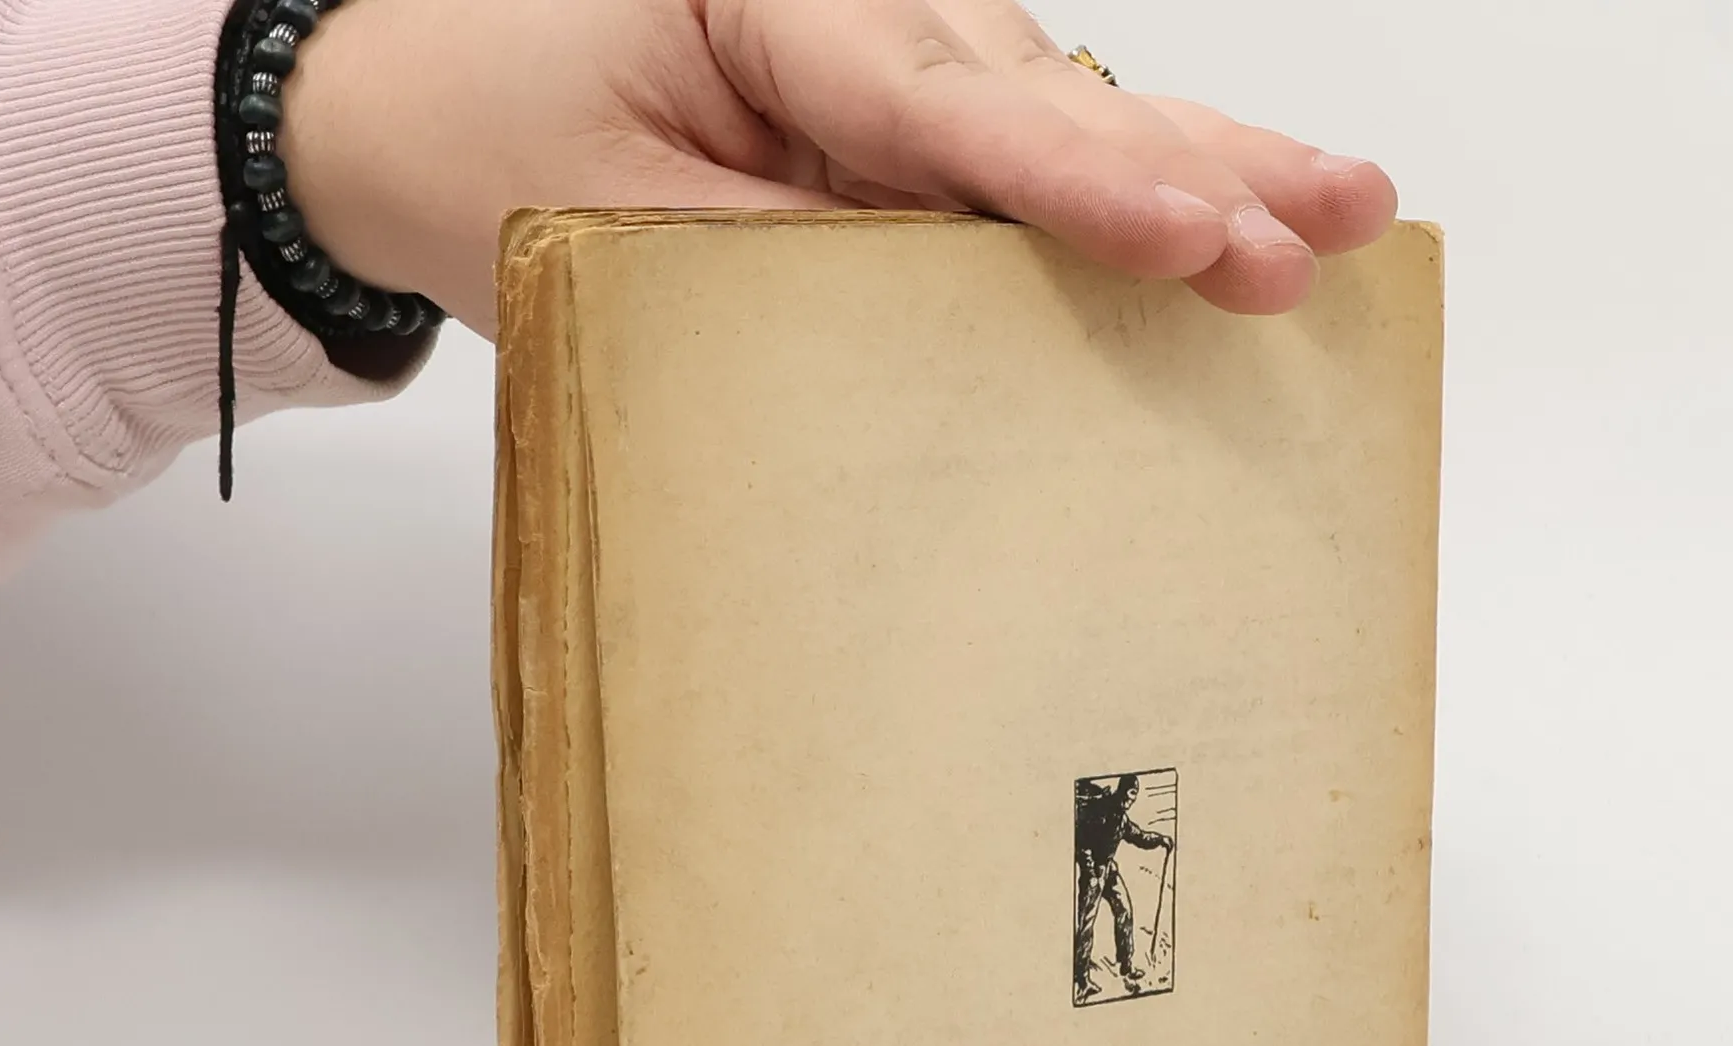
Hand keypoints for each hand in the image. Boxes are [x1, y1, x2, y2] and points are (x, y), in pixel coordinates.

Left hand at [278, 0, 1397, 337]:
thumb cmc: (482, 139)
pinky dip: (1133, 189)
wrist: (398, 107)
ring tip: (1333, 218)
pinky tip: (1233, 210)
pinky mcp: (894, 114)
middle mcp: (853, 9)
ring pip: (1068, 113)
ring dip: (1204, 172)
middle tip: (1331, 222)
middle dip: (1202, 168)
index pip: (948, 109)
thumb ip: (792, 270)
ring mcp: (886, 57)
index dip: (1084, 187)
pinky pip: (1029, 147)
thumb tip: (945, 326)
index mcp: (772, 2)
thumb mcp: (620, 231)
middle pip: (1051, 95)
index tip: (1195, 239)